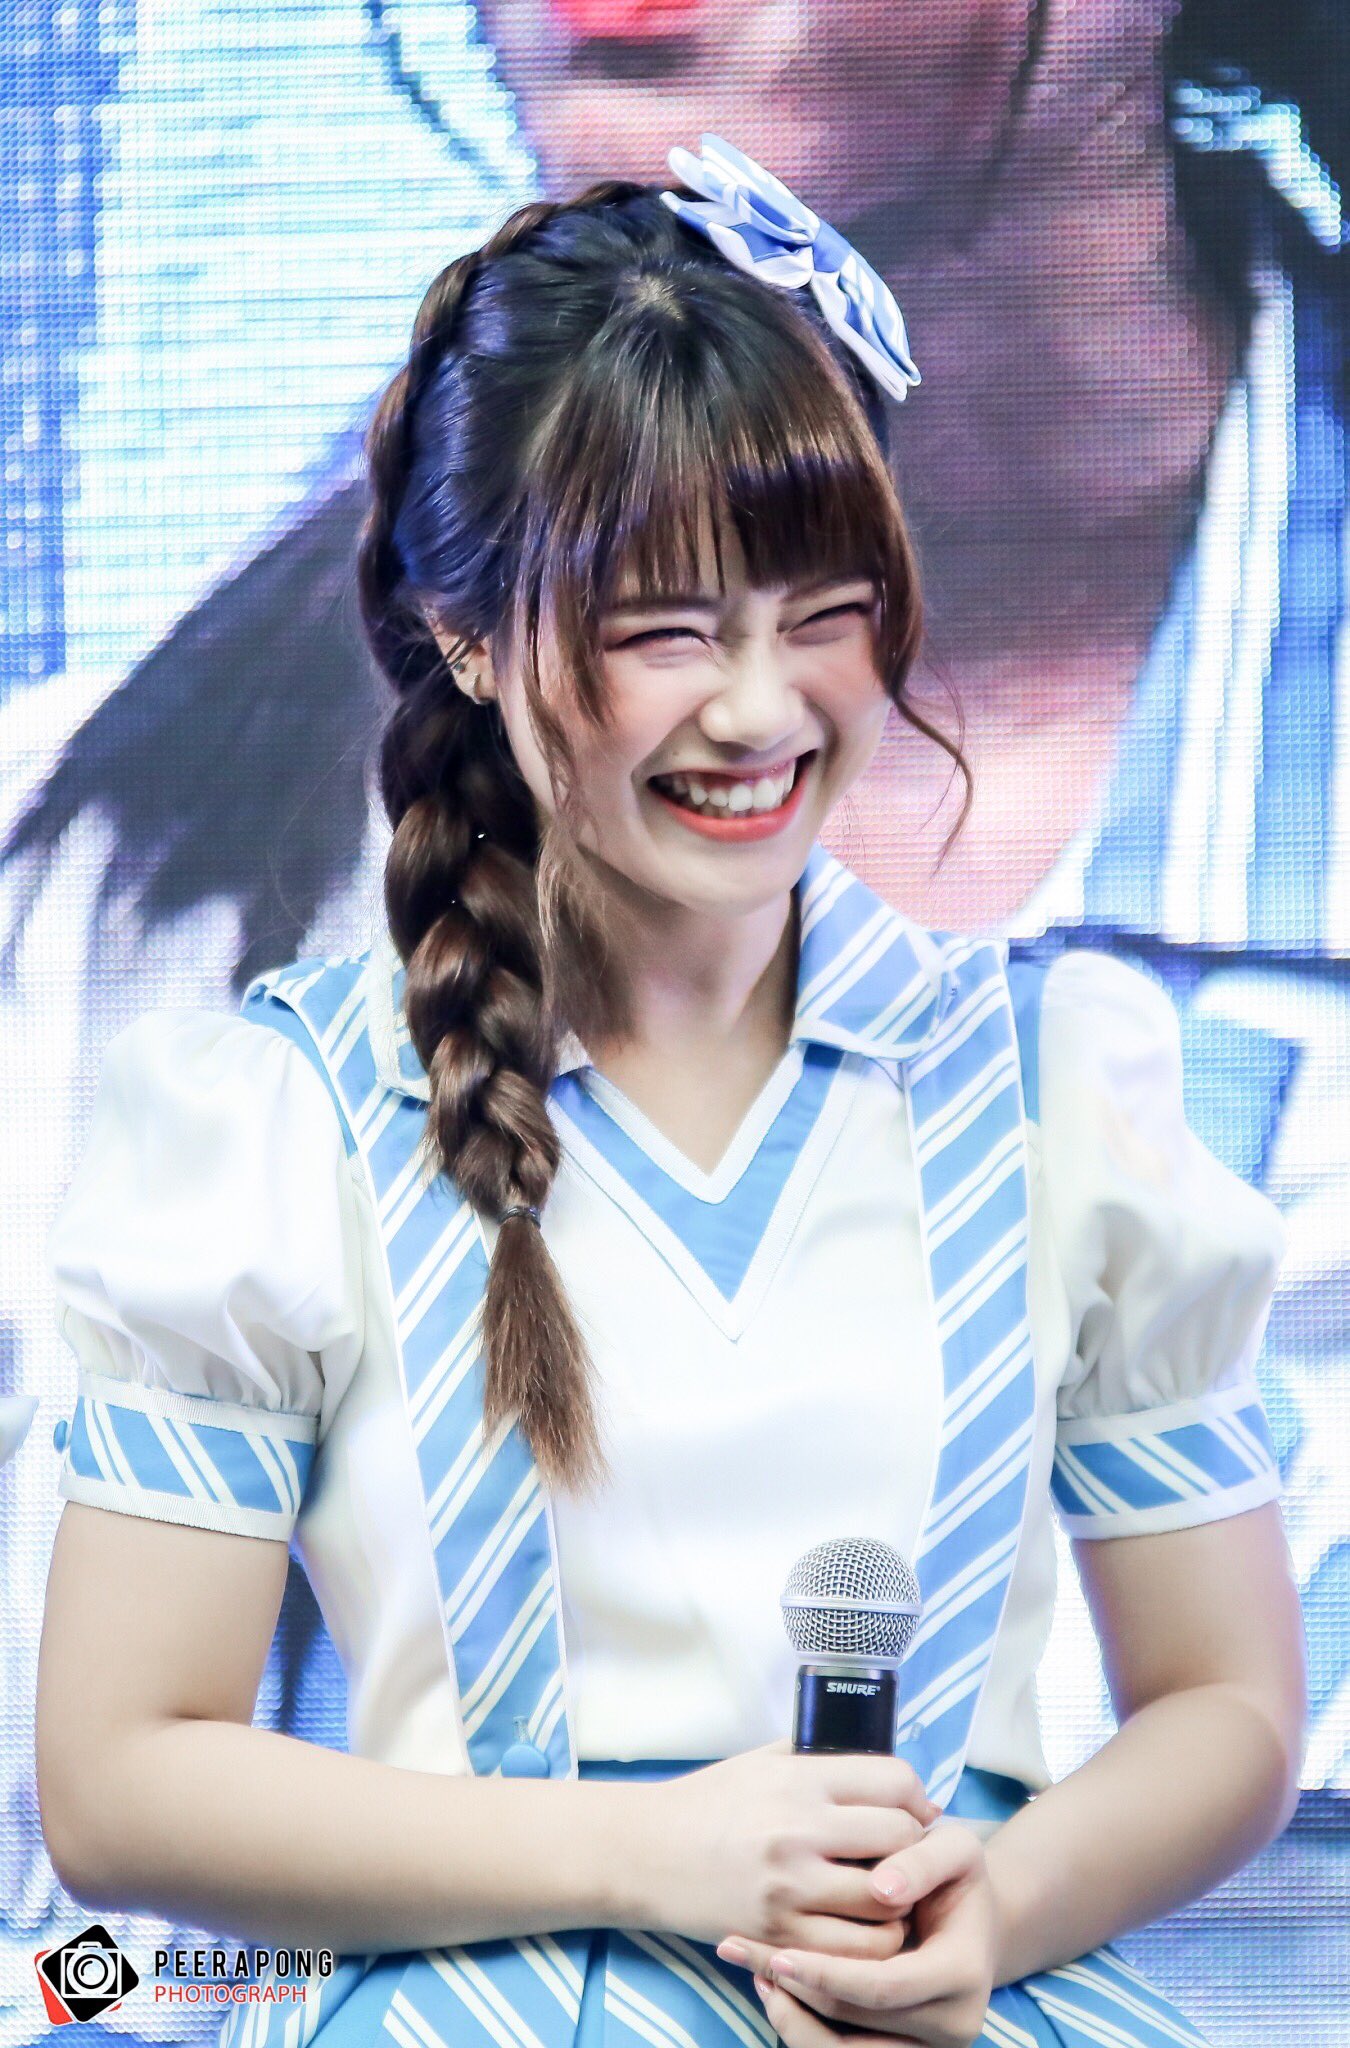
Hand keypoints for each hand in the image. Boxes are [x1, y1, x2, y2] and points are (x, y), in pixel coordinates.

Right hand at [637, 1737, 938, 1957]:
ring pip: (889, 1901)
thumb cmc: (708, 1802)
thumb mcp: (764, 1762)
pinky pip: (857, 1950)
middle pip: (901, 1838)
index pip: (894, 1780)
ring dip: (901, 1899)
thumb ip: (822, 1761)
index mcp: (799, 1779)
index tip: (913, 1809)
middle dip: (913, 1844)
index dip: (916, 1796)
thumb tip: (885, 1775)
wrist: (647, 1852)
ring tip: (888, 1893)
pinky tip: (861, 1927)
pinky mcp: (781, 1935)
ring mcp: (791, 1888)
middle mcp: (800, 1830)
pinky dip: (873, 1941)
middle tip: (905, 1853)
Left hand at [715, 1820, 996, 2045]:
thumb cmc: (954, 1874)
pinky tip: (774, 1985)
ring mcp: (928, 2046)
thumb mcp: (954, 1848)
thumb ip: (923, 1859)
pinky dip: (804, 2025)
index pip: (885, 1988)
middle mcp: (952, 2025)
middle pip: (855, 2023)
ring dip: (792, 2018)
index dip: (830, 1973)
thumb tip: (881, 1887)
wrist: (972, 1916)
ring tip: (754, 1970)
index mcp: (963, 1974)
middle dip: (794, 1992)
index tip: (779, 1954)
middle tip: (741, 1953)